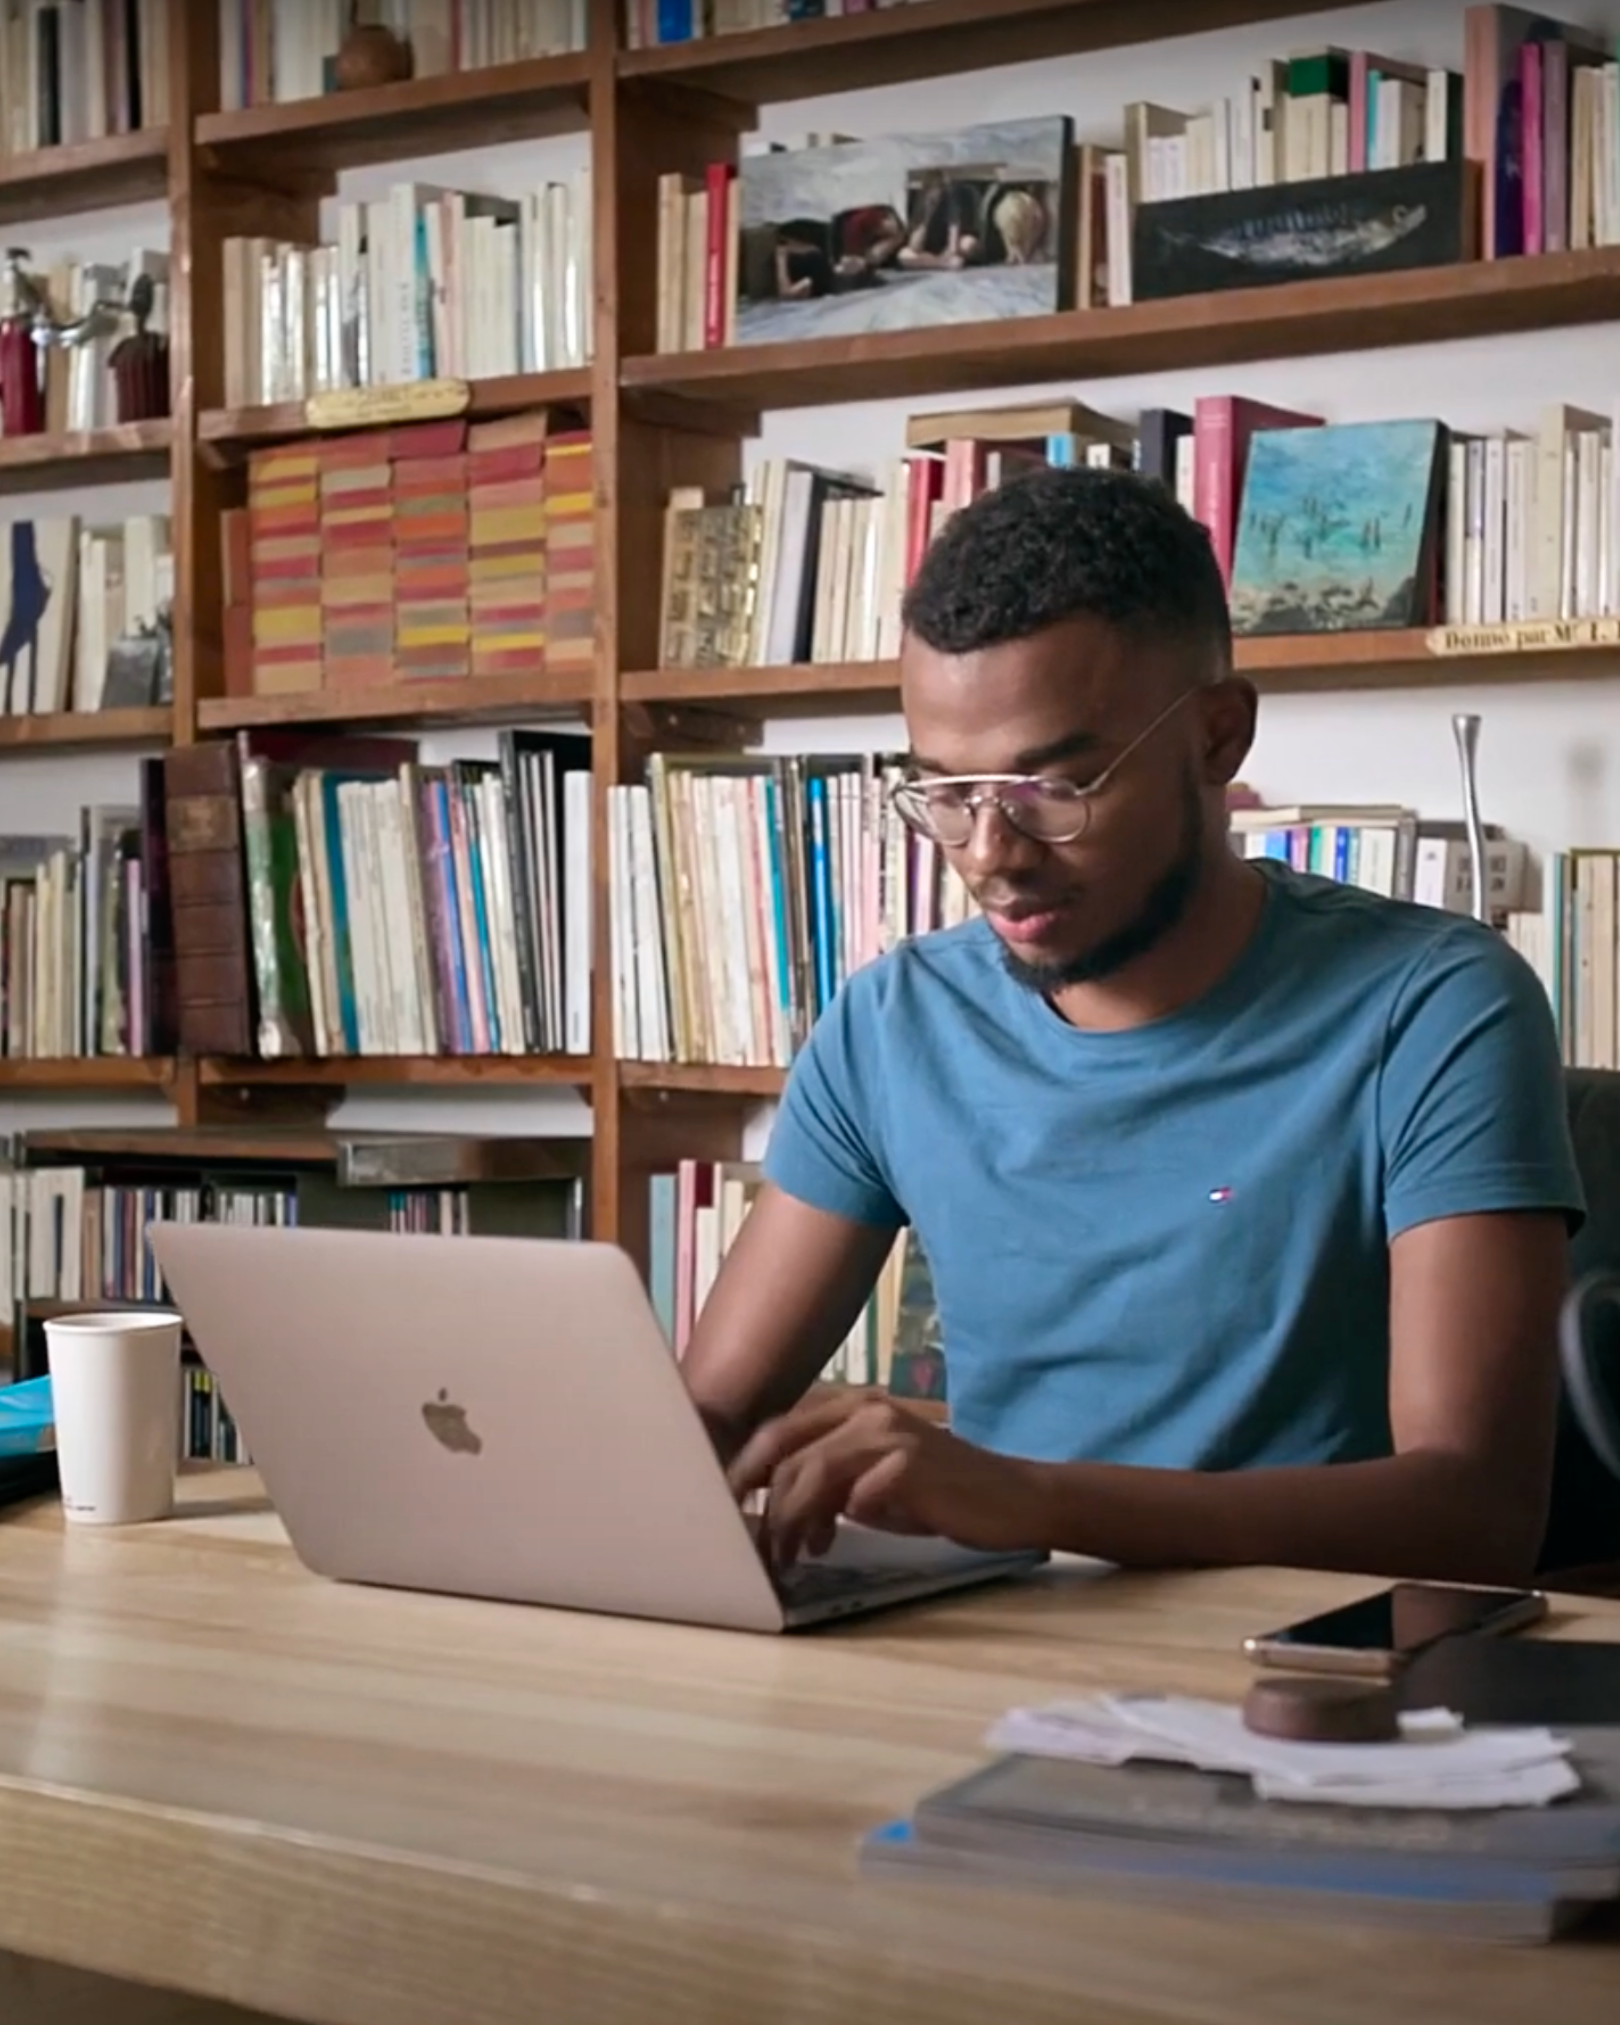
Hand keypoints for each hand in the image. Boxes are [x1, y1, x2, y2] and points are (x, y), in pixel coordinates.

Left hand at [726, 1389, 1045, 1567]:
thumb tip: (774, 1511)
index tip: (722, 1510)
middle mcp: (866, 1408)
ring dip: (792, 1520)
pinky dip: (837, 1520)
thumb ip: (826, 1483)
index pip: (777, 1430)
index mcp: (851, 1406)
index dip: (744, 1470)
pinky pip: (856, 1492)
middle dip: (765, 1504)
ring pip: (812, 1471)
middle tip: (761, 1548)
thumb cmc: (936, 1494)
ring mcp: (889, 1431)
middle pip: (787, 1450)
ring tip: (791, 1556)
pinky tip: (833, 1545)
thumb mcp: (871, 1482)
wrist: (1008, 1499)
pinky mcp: (911, 1461)